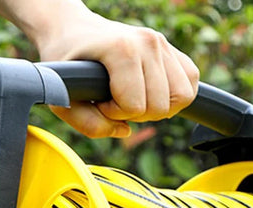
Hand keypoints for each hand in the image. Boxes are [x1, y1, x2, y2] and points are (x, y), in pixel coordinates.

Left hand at [36, 8, 198, 137]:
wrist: (73, 31)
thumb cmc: (66, 63)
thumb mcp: (62, 98)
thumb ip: (88, 124)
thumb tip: (125, 132)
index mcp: (122, 49)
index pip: (135, 105)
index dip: (114, 113)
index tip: (98, 100)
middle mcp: (148, 42)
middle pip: (161, 106)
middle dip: (135, 114)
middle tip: (114, 100)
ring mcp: (162, 44)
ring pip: (181, 98)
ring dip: (155, 108)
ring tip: (132, 98)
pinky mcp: (172, 50)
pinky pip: (191, 84)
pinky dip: (173, 98)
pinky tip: (149, 95)